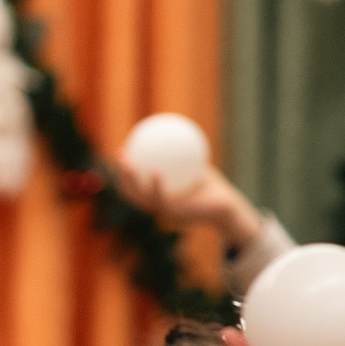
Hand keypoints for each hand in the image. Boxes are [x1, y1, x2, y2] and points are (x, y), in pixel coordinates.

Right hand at [115, 160, 262, 250]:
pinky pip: (160, 198)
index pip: (133, 183)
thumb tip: (175, 131)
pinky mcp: (173, 214)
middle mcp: (155, 204)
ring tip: (127, 163)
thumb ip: (183, 154)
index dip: (124, 168)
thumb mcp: (196, 165)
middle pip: (130, 191)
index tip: (122, 149)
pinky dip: (155, 186)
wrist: (224, 205)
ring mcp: (162, 211)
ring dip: (130, 181)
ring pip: (139, 197)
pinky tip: (155, 171)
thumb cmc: (211, 185)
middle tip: (119, 155)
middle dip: (120, 174)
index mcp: (156, 196)